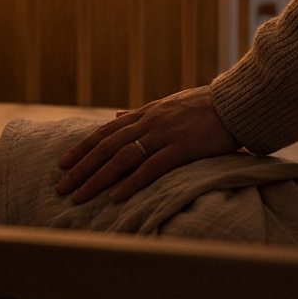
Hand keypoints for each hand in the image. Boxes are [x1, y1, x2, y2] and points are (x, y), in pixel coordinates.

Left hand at [56, 86, 240, 202]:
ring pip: (122, 157)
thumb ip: (142, 112)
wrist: (235, 102)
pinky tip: (115, 196)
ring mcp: (164, 134)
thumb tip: (118, 114)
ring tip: (79, 196)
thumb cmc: (205, 106)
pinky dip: (131, 182)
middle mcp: (149, 122)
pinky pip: (151, 167)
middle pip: (107, 146)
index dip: (82, 148)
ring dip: (97, 178)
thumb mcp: (168, 104)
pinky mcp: (181, 147)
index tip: (62, 163)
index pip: (105, 131)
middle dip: (82, 167)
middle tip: (62, 186)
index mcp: (146, 112)